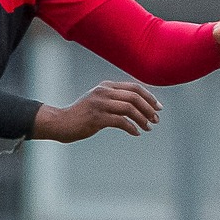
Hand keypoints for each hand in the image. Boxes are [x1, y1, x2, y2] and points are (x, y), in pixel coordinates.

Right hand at [34, 81, 161, 142]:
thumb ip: (116, 99)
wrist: (61, 122)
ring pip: (129, 109)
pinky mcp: (96, 117)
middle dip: (149, 109)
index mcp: (106, 86)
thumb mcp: (100, 100)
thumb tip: (140, 105)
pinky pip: (120, 121)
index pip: (134, 87)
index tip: (158, 107)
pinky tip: (136, 133)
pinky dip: (132, 128)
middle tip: (156, 120)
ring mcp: (99, 104)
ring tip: (148, 127)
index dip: (149, 97)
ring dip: (142, 119)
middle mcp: (103, 92)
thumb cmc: (83, 114)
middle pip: (134, 97)